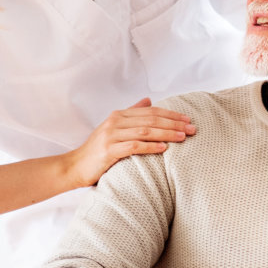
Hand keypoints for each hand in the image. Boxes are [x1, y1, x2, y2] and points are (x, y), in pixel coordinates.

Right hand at [62, 98, 195, 188]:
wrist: (75, 166)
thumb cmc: (97, 150)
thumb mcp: (114, 128)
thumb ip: (131, 114)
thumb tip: (149, 100)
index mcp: (119, 115)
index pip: (150, 111)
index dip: (170, 114)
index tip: (187, 120)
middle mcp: (115, 122)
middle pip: (151, 119)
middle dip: (173, 123)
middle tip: (192, 129)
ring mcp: (111, 135)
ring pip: (145, 131)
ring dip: (166, 133)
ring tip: (183, 137)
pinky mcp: (109, 150)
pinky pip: (134, 146)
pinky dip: (150, 146)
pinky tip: (164, 149)